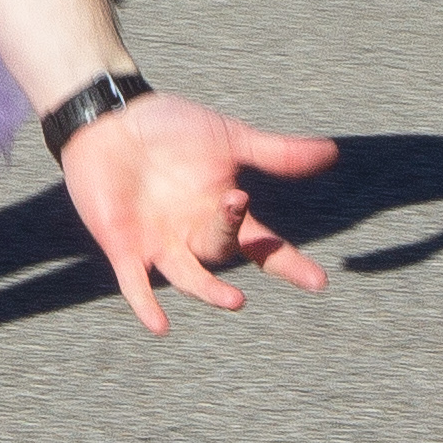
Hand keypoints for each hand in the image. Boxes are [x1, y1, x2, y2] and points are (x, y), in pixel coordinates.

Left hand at [60, 94, 336, 332]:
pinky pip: (135, 283)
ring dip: (209, 291)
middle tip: (240, 205)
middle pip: (224, 250)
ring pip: (188, 276)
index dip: (289, 264)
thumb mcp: (228, 138)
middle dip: (236, 236)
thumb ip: (276, 153)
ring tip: (234, 300)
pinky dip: (146, 304)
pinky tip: (160, 326)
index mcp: (223, 211)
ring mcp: (160, 242)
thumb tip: (333, 152)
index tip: (318, 282)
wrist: (110, 116)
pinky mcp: (124, 245)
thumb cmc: (169, 127)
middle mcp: (194, 233)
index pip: (263, 244)